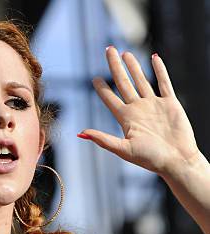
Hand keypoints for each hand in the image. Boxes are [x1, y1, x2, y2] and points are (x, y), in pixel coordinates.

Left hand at [78, 47, 199, 178]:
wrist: (176, 160)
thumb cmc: (150, 159)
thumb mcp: (123, 150)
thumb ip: (103, 140)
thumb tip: (81, 134)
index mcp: (126, 120)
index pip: (110, 100)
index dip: (102, 88)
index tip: (94, 78)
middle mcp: (138, 110)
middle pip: (124, 83)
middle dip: (115, 67)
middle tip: (108, 50)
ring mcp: (154, 105)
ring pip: (141, 80)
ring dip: (134, 67)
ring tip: (126, 54)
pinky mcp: (170, 103)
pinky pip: (164, 82)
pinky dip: (160, 70)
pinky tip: (154, 58)